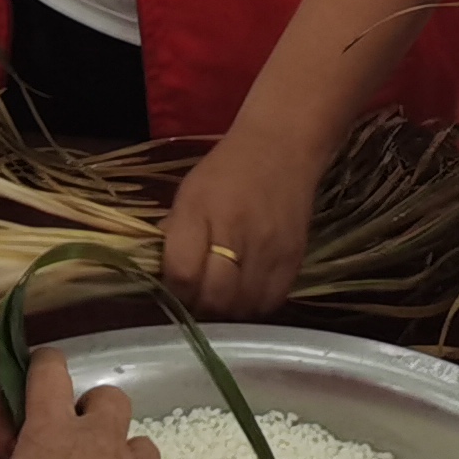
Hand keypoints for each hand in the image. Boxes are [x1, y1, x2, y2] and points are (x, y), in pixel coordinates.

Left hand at [159, 120, 321, 318]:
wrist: (282, 148)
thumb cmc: (227, 169)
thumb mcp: (189, 193)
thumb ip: (175, 235)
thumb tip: (165, 276)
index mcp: (201, 212)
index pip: (182, 274)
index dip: (174, 289)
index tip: (175, 285)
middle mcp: (237, 234)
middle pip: (214, 298)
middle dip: (200, 304)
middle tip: (198, 294)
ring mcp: (269, 251)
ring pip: (242, 308)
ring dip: (227, 310)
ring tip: (222, 294)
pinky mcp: (294, 261)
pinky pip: (270, 304)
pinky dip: (253, 306)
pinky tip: (246, 291)